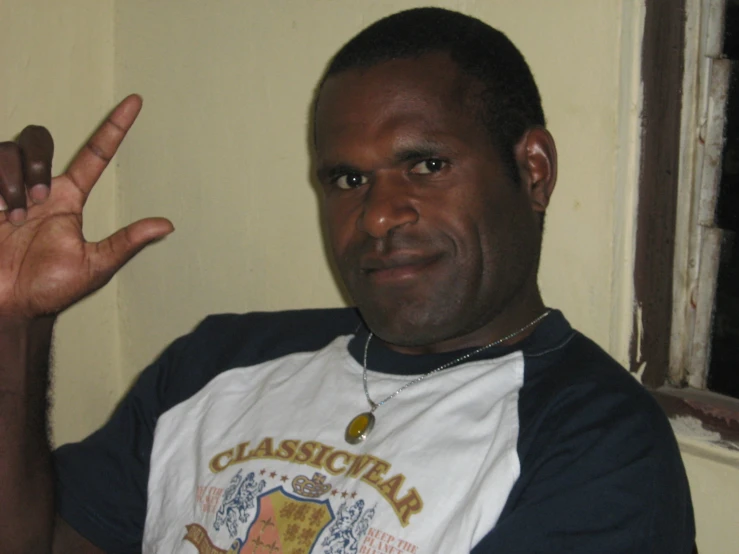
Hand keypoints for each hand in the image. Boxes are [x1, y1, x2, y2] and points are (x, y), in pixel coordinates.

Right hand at [0, 95, 173, 319]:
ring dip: (11, 183)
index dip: (115, 127)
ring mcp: (6, 188)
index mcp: (67, 200)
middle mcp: (37, 187)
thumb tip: (167, 225)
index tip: (137, 101)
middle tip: (34, 204)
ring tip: (11, 215)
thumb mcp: (93, 265)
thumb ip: (125, 242)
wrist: (6, 305)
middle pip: (39, 140)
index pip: (95, 154)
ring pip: (9, 150)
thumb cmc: (47, 290)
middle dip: (34, 165)